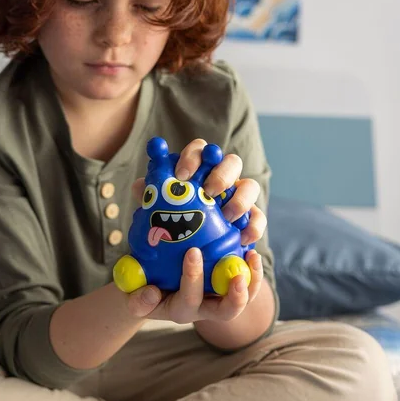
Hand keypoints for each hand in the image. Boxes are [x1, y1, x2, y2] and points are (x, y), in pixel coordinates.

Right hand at [126, 247, 263, 322]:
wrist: (148, 288)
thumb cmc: (139, 288)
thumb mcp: (131, 295)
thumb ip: (138, 299)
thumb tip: (152, 293)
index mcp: (180, 310)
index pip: (189, 300)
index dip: (192, 278)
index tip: (192, 252)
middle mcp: (202, 309)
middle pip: (226, 312)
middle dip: (235, 296)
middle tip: (238, 275)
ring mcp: (216, 299)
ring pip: (242, 299)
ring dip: (251, 281)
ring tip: (252, 256)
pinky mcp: (224, 287)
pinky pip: (245, 284)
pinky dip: (251, 270)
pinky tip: (250, 250)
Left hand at [132, 138, 266, 244]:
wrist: (191, 249)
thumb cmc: (174, 222)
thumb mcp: (159, 209)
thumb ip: (151, 197)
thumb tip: (140, 186)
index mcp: (200, 170)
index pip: (200, 150)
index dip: (192, 156)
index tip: (181, 174)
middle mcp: (222, 178)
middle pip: (231, 161)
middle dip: (221, 173)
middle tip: (209, 191)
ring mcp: (239, 197)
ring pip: (250, 185)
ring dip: (239, 198)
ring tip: (226, 215)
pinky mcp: (251, 218)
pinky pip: (258, 217)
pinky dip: (253, 226)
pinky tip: (241, 237)